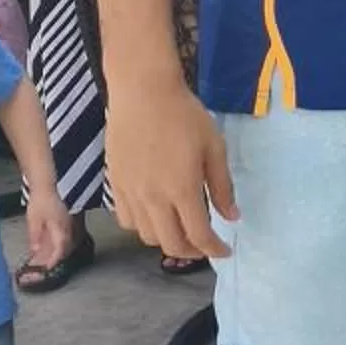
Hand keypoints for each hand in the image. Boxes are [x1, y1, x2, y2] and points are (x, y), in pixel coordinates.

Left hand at [22, 184, 72, 273]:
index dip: (55, 260)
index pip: (61, 248)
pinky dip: (56, 246)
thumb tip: (36, 250)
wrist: (46, 187)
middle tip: (45, 267)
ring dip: (56, 253)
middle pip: (64, 249)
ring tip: (44, 260)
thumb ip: (35, 236)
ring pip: (65, 244)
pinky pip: (63, 238)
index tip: (48, 268)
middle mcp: (66, 228)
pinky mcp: (65, 223)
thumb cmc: (40, 201)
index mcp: (59, 227)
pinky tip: (46, 248)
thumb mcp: (33, 219)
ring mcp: (67, 225)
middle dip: (55, 259)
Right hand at [106, 71, 238, 261]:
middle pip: (171, 244)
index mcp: (182, 189)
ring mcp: (130, 192)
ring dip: (167, 240)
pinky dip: (143, 226)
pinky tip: (155, 214)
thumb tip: (231, 216)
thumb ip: (222, 186)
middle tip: (206, 245)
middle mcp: (153, 198)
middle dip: (193, 252)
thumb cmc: (184, 115)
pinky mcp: (114, 184)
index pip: (199, 235)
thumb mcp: (214, 147)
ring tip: (181, 228)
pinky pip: (126, 219)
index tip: (225, 252)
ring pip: (146, 236)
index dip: (214, 250)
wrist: (142, 92)